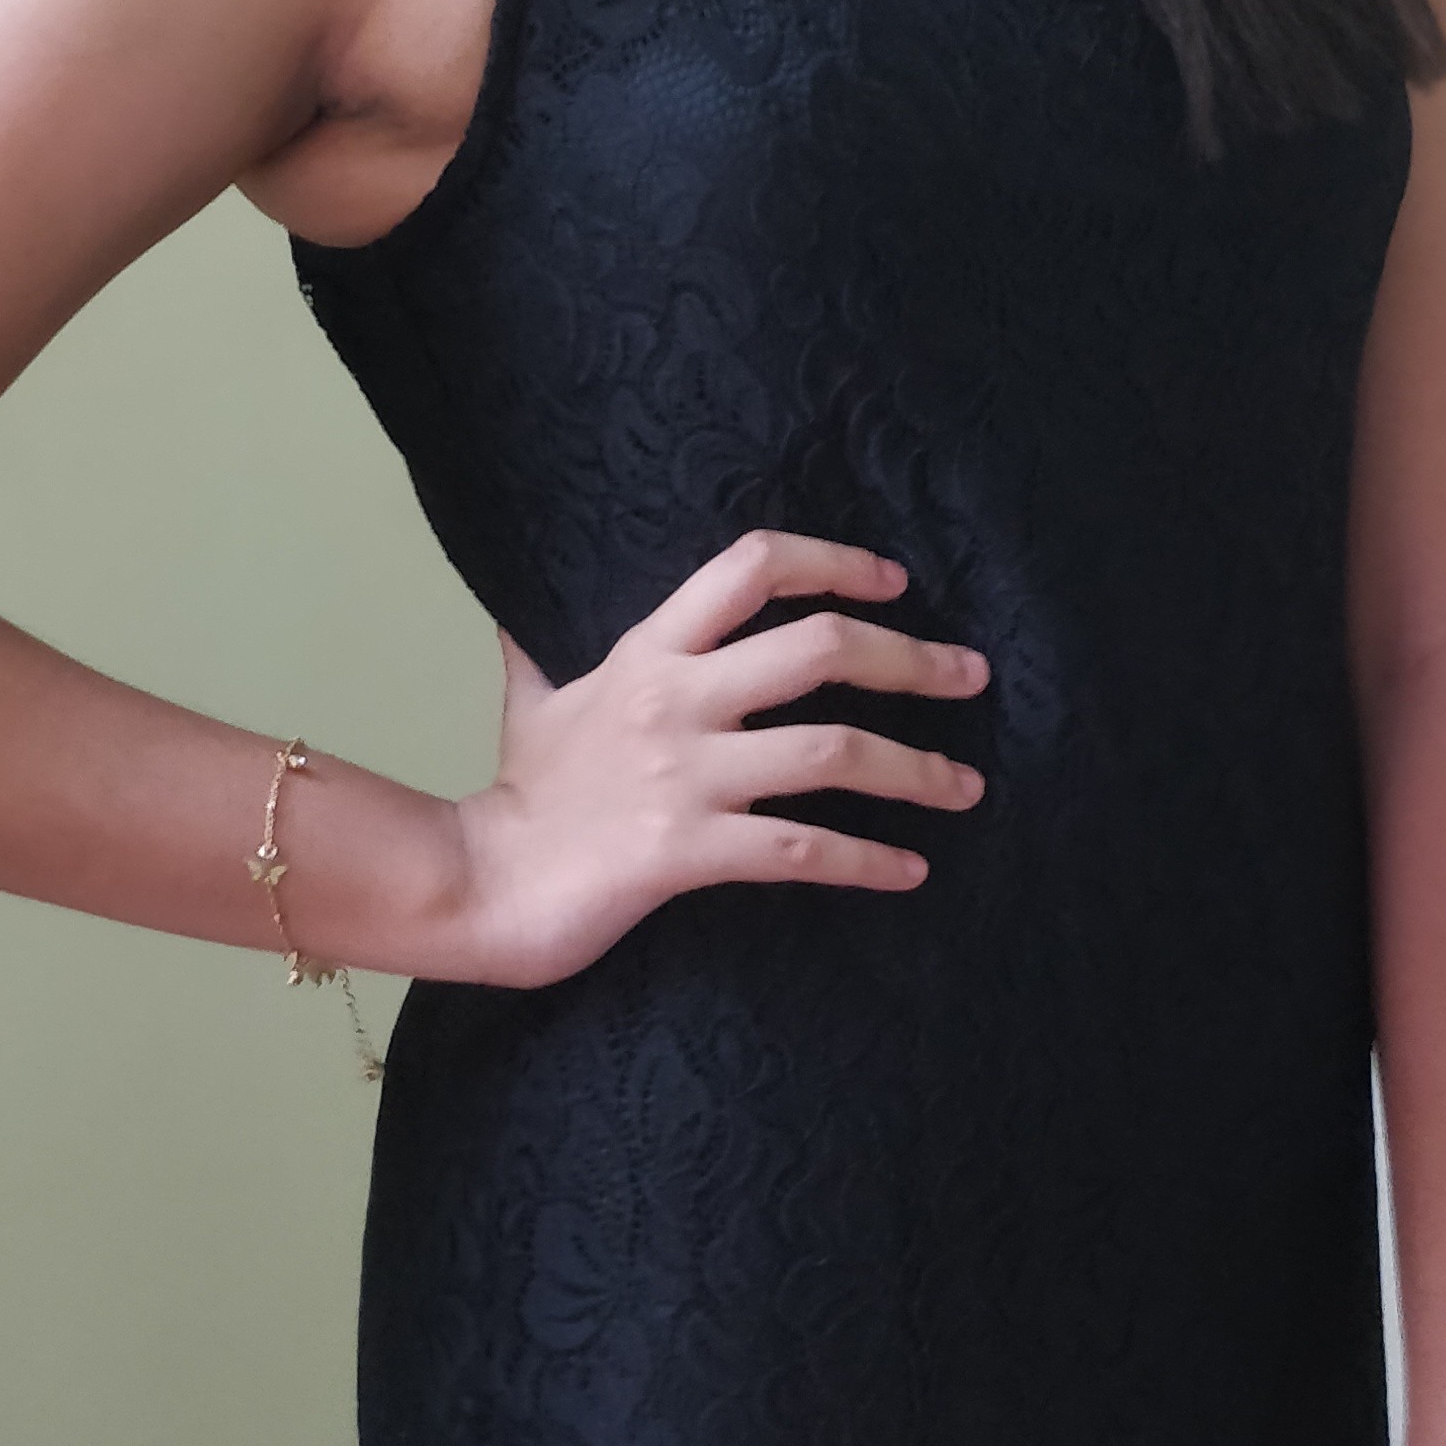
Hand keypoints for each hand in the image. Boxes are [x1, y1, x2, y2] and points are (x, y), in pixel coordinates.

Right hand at [443, 527, 988, 989]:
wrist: (476, 883)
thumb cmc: (518, 798)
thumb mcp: (534, 704)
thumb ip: (541, 655)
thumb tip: (515, 618)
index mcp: (649, 654)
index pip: (753, 569)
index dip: (834, 562)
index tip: (894, 582)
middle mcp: (675, 700)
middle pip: (821, 649)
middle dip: (911, 660)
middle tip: (970, 678)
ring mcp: (685, 776)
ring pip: (832, 752)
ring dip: (915, 770)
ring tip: (965, 787)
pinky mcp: (688, 851)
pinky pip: (803, 850)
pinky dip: (869, 861)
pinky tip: (909, 871)